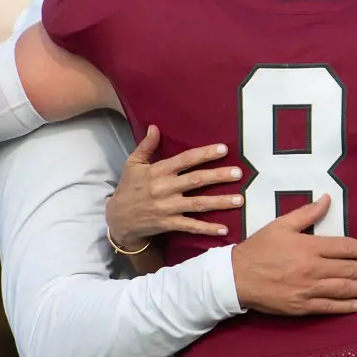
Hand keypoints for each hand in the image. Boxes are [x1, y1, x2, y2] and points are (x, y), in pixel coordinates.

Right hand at [106, 125, 242, 249]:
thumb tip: (155, 127)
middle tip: (238, 173)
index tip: (223, 149)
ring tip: (239, 199)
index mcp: (158, 171)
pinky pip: (191, 226)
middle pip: (196, 181)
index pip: (185, 160)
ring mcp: (167, 208)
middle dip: (218, 176)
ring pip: (198, 204)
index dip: (204, 154)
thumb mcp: (132, 164)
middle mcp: (164, 189)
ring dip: (220, 202)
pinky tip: (225, 229)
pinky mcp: (168, 224)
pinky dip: (207, 229)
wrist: (117, 219)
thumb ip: (146, 146)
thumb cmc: (128, 188)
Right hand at [232, 194, 356, 315]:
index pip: (346, 248)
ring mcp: (308, 289)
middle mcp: (313, 268)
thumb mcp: (281, 224)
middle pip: (349, 270)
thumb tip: (327, 198)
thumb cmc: (259, 248)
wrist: (236, 277)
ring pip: (343, 289)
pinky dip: (346, 307)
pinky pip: (329, 307)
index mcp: (309, 246)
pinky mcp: (301, 307)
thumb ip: (307, 213)